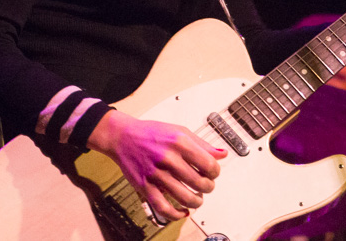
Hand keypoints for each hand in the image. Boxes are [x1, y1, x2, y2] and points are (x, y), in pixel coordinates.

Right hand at [87, 109, 227, 220]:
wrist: (123, 137)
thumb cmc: (152, 133)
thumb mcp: (180, 131)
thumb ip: (202, 144)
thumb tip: (222, 154)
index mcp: (179, 142)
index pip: (208, 164)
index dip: (216, 172)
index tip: (214, 172)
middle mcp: (168, 158)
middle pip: (199, 182)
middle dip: (208, 187)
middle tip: (207, 185)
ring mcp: (156, 174)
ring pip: (185, 197)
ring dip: (197, 201)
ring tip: (198, 198)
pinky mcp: (145, 186)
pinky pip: (163, 207)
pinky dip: (176, 214)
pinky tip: (183, 212)